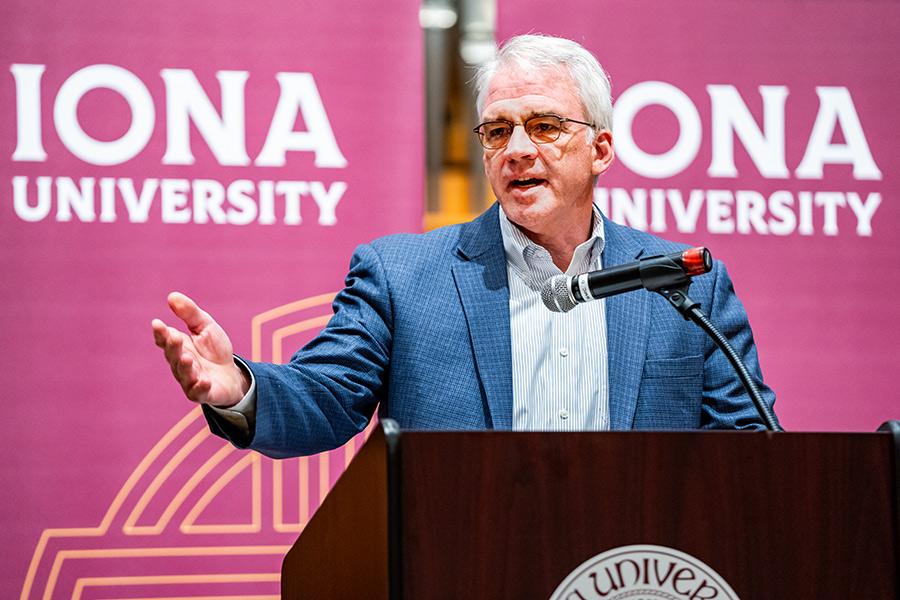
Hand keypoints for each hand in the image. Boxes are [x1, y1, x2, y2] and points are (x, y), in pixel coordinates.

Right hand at [151, 292, 249, 406]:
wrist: (232, 375)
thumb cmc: (214, 350)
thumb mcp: (205, 327)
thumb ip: (190, 313)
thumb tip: (171, 296)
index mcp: (178, 346)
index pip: (164, 340)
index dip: (160, 333)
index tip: (158, 323)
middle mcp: (180, 364)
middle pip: (173, 356)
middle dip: (173, 347)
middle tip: (176, 338)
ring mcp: (190, 380)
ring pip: (183, 374)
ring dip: (184, 367)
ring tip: (188, 358)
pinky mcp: (202, 393)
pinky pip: (198, 392)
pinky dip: (200, 387)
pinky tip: (204, 381)